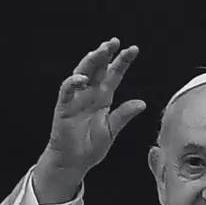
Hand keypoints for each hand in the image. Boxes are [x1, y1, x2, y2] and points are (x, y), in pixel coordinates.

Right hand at [35, 38, 145, 203]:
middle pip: (97, 69)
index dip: (122, 62)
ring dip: (90, 62)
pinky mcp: (63, 108)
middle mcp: (89, 94)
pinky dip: (73, 82)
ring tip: (100, 51)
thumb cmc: (91, 147)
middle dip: (105, 54)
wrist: (73, 163)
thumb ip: (123, 115)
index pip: (114, 75)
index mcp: (103, 98)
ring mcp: (76, 99)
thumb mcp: (111, 130)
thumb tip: (142, 103)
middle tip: (114, 42)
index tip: (133, 49)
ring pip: (82, 73)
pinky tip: (83, 78)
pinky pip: (67, 91)